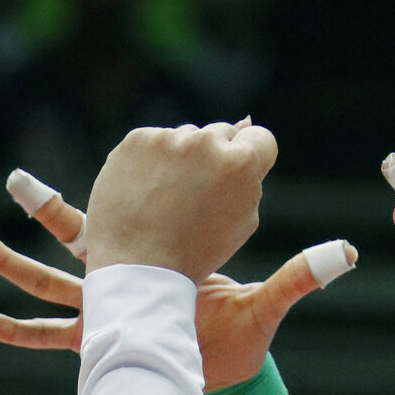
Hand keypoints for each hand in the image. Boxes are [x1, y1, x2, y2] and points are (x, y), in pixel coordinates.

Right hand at [0, 187, 351, 387]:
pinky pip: (43, 336)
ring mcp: (103, 316)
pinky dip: (8, 328)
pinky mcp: (94, 348)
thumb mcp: (268, 303)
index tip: (122, 151)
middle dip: (43, 208)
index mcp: (157, 265)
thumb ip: (300, 276)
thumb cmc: (242, 351)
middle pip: (72, 239)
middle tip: (12, 179)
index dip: (122, 184)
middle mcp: (124, 285)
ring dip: (5, 260)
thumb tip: (349, 252)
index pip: (128, 216)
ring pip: (44, 281)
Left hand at [83, 121, 277, 281]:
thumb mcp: (241, 221)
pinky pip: (152, 143)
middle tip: (192, 196)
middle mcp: (205, 142)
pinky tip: (143, 192)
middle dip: (213, 158)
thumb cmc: (193, 253)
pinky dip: (149, 162)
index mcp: (240, 162)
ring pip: (184, 138)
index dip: (249, 160)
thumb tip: (245, 125)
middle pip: (220, 134)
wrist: (134, 269)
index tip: (231, 180)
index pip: (260, 137)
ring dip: (180, 159)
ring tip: (164, 199)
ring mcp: (168, 139)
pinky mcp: (136, 141)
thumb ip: (249, 175)